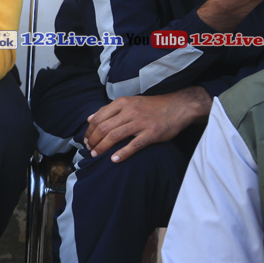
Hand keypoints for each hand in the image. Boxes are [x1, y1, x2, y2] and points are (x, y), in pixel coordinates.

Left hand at [83, 87, 211, 162]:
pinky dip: (122, 153)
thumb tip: (89, 118)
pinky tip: (114, 160)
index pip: (99, 117)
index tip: (86, 140)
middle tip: (89, 149)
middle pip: (104, 127)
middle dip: (93, 140)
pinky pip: (134, 145)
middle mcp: (129, 112)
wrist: (177, 107)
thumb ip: (109, 110)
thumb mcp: (129, 102)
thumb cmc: (151, 106)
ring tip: (96, 155)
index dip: (90, 130)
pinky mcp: (151, 134)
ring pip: (115, 136)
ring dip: (103, 147)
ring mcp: (140, 123)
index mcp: (122, 103)